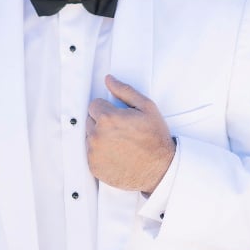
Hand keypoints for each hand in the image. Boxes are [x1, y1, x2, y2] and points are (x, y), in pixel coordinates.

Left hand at [86, 75, 174, 192]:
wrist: (160, 169)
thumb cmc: (155, 138)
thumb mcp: (146, 108)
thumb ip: (124, 91)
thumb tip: (109, 80)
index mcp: (107, 118)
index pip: (94, 105)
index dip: (108, 109)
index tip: (119, 117)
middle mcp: (96, 136)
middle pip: (90, 120)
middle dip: (102, 123)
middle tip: (121, 131)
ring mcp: (94, 153)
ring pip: (89, 137)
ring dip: (100, 138)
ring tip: (120, 143)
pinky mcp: (93, 167)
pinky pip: (91, 154)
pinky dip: (100, 154)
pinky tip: (116, 154)